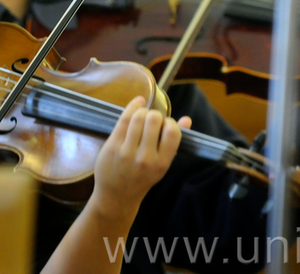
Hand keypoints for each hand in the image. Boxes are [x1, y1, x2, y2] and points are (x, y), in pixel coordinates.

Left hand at [90, 97, 190, 221]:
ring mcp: (127, 151)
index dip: (170, 123)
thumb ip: (174, 142)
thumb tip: (187, 119)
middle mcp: (145, 157)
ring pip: (138, 116)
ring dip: (143, 111)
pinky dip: (132, 107)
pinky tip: (137, 104)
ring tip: (142, 116)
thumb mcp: (162, 165)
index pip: (172, 132)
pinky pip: (124, 119)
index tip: (165, 126)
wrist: (117, 196)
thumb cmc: (143, 178)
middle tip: (152, 122)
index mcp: (162, 163)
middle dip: (155, 115)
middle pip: (154, 119)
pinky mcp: (112, 145)